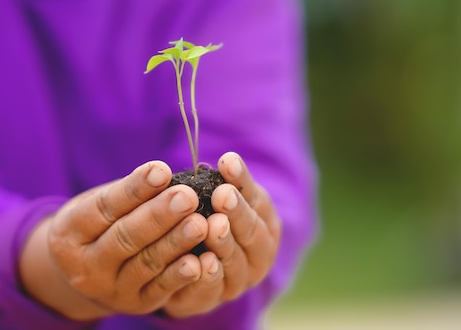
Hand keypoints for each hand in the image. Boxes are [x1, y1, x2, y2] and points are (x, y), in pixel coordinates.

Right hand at [19, 161, 208, 319]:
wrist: (90, 271)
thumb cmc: (103, 223)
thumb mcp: (102, 203)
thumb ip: (129, 192)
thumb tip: (164, 173)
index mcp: (70, 232)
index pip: (104, 207)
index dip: (134, 189)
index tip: (162, 170)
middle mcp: (85, 265)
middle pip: (125, 237)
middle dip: (159, 215)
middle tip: (187, 196)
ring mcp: (111, 289)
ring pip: (146, 263)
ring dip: (175, 243)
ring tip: (199, 223)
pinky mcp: (137, 304)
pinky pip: (160, 289)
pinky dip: (180, 276)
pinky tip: (199, 262)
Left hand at [162, 152, 281, 317]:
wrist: (195, 267)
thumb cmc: (213, 221)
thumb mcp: (227, 199)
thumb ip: (228, 184)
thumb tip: (226, 160)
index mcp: (265, 223)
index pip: (256, 200)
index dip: (242, 181)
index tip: (227, 162)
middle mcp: (259, 254)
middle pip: (252, 233)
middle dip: (237, 213)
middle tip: (223, 195)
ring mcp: (239, 280)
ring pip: (235, 262)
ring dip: (224, 244)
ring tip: (212, 226)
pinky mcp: (214, 300)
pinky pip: (213, 290)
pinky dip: (207, 277)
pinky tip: (200, 262)